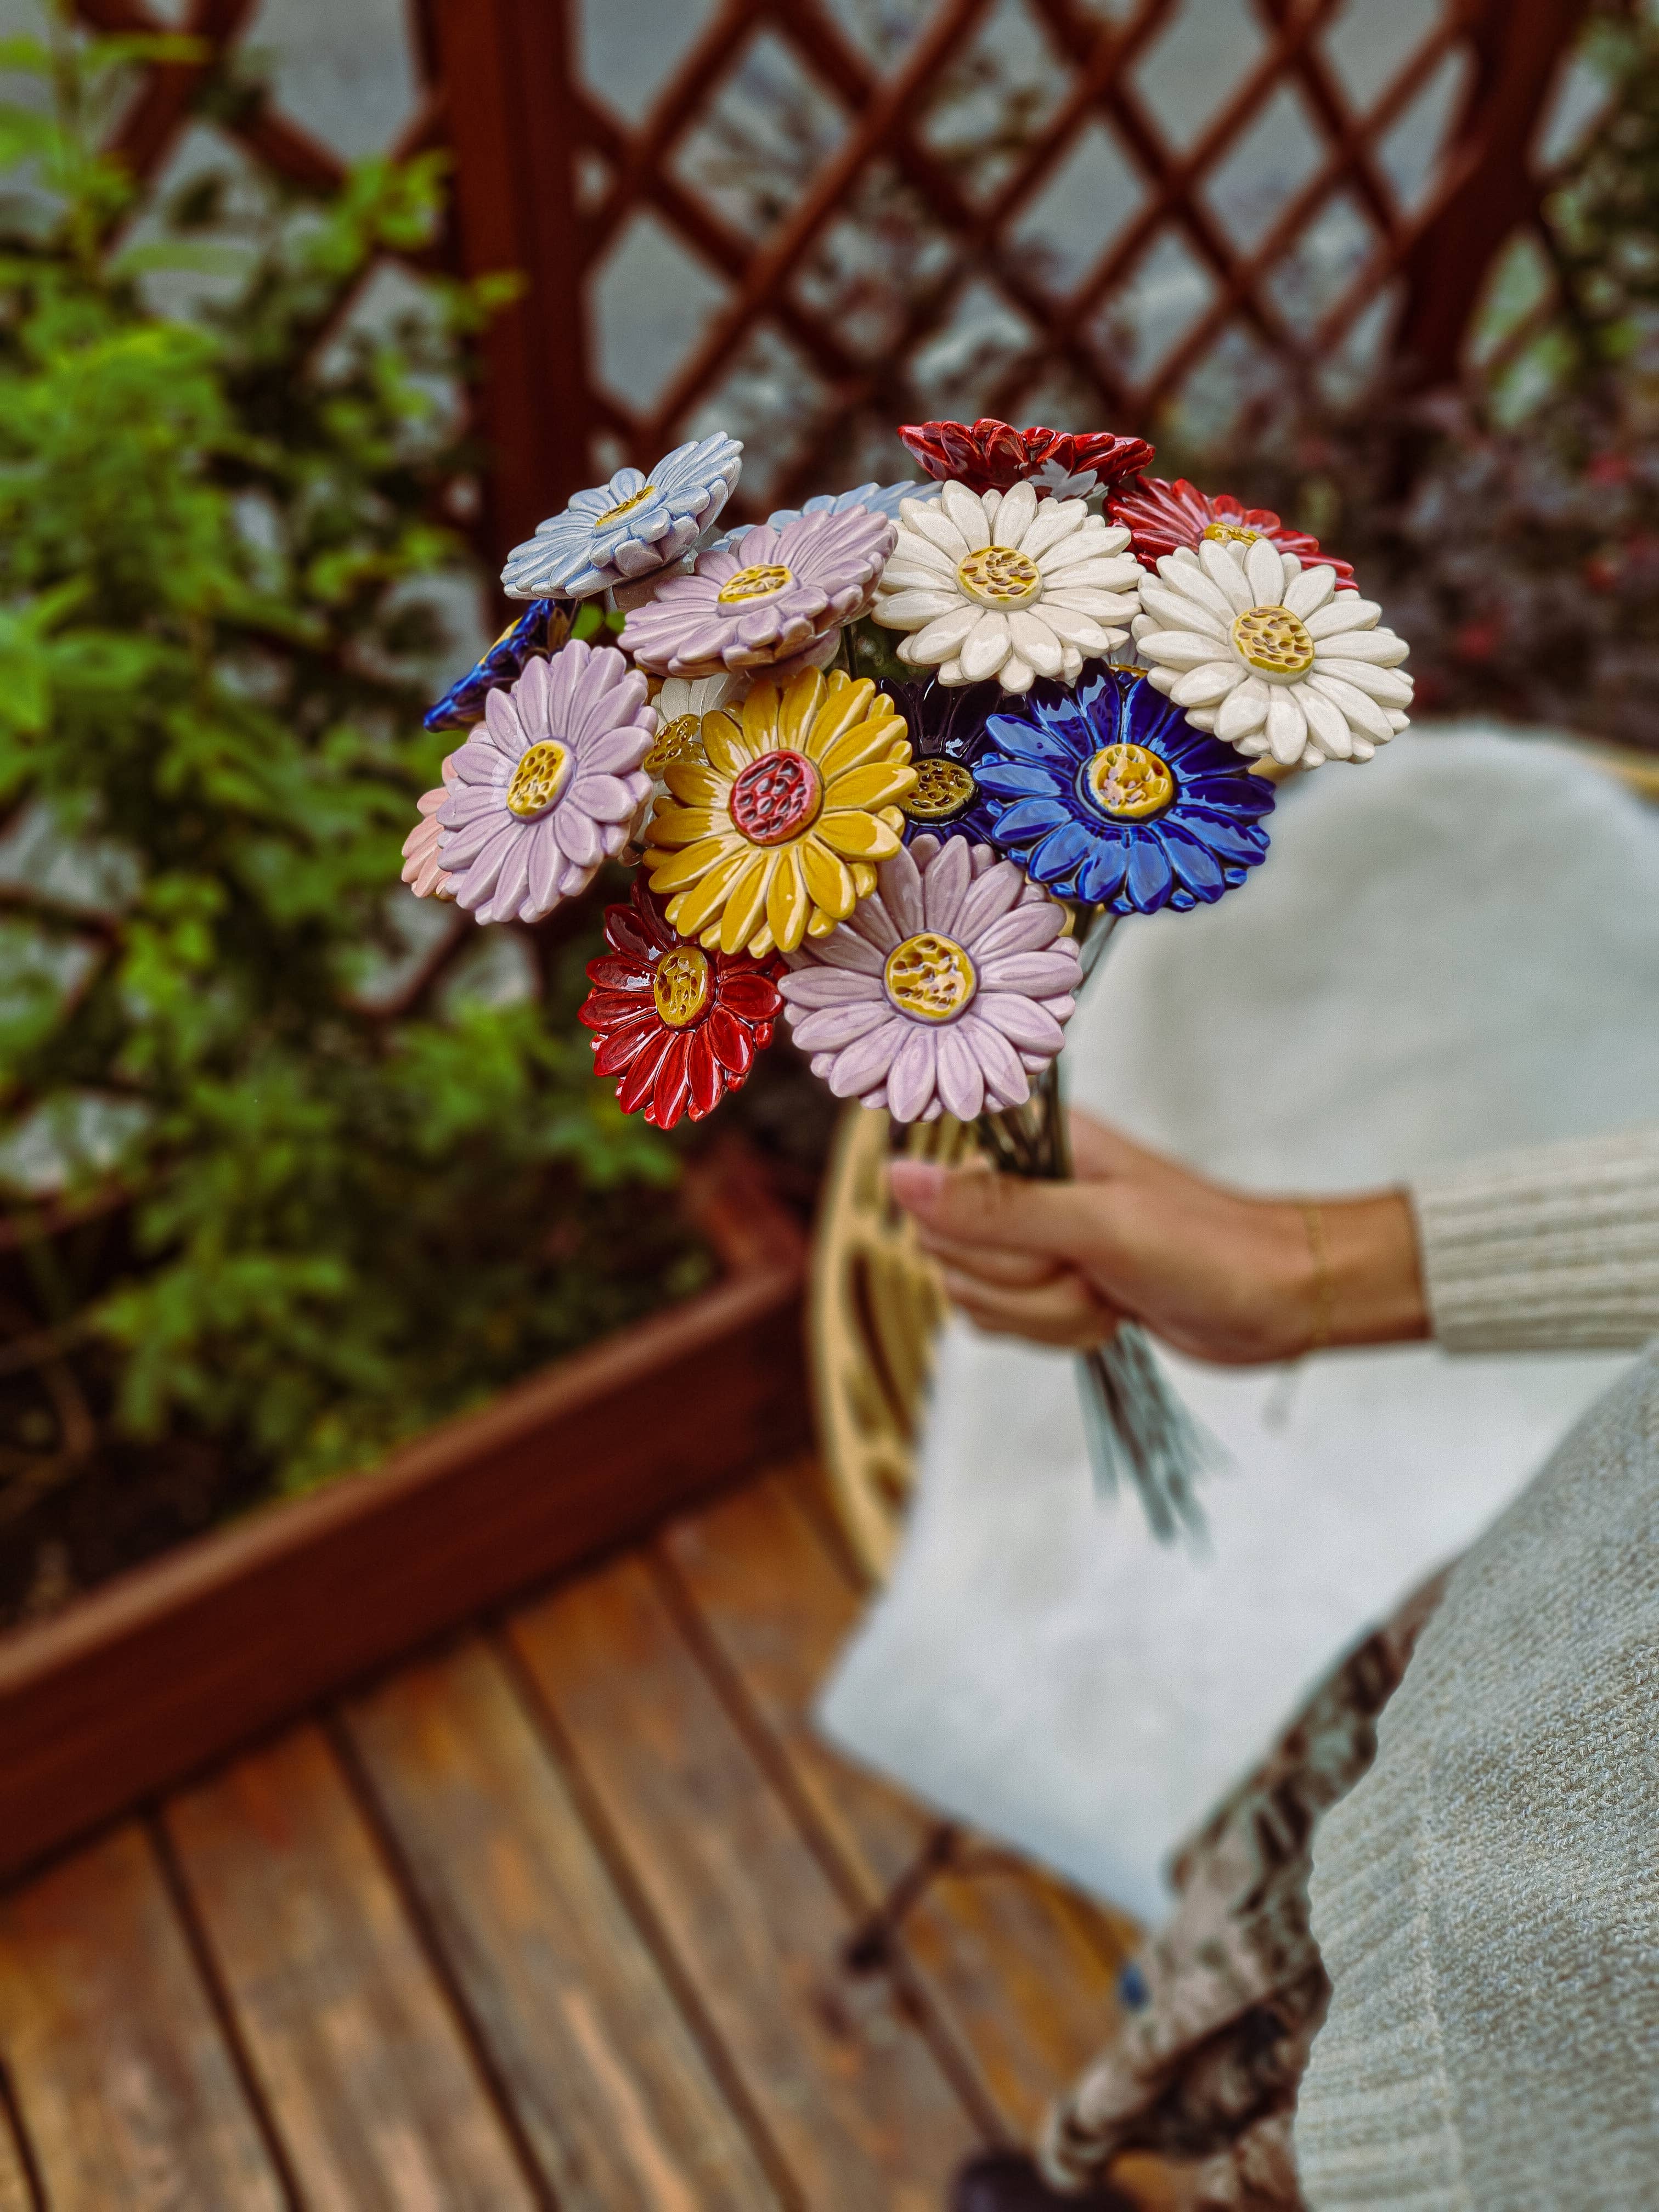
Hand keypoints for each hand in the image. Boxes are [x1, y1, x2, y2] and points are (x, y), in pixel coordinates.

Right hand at [887, 1113, 1428, 1365]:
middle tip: (1093, 1269)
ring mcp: (1035, 1238)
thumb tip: (897, 1178)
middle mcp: (1023, 1183)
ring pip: (974, 1296)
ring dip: (1046, 1313)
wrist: (1279, 1300)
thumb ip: (995, 1208)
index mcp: (1031, 1141)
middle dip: (1023, 1282)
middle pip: (948, 1251)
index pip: (937, 1187)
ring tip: (1108, 1291)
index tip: (1046, 1242)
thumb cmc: (1209, 1248)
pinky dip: (1053, 1332)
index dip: (980, 1232)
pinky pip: (1002, 1323)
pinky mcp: (1049, 1285)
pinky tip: (1106, 1313)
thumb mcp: (1100, 1226)